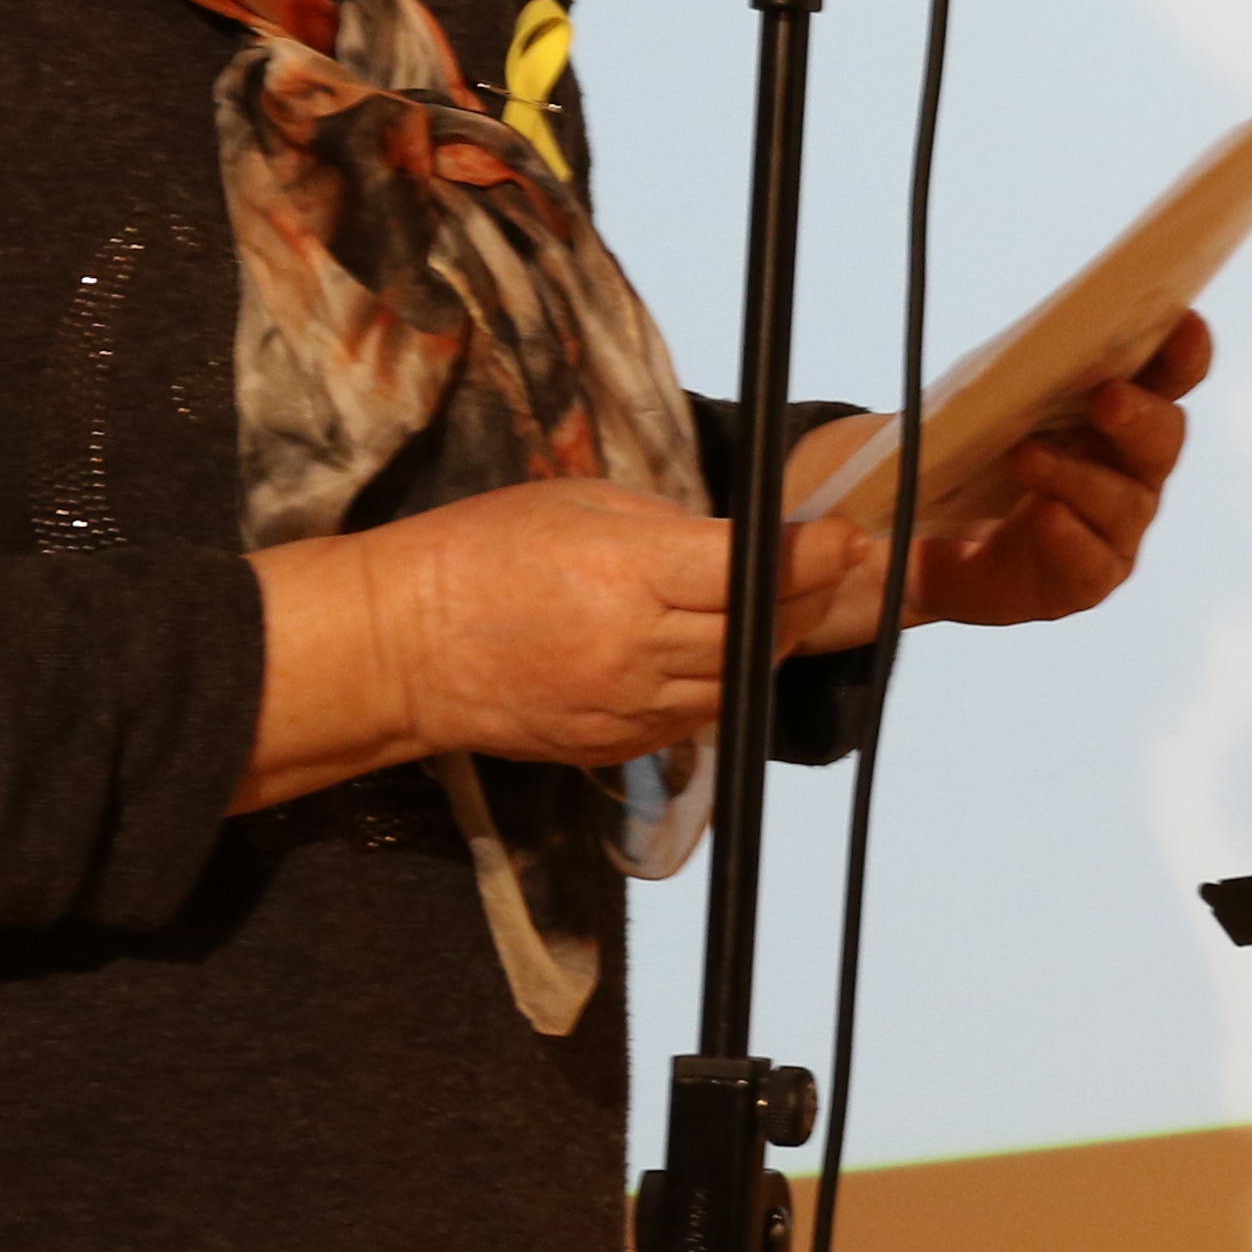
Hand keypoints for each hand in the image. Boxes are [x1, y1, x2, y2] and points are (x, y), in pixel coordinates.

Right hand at [240, 475, 879, 805]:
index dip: (811, 555)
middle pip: (757, 632)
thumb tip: (737, 542)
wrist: (404, 645)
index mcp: (631, 572)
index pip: (752, 569)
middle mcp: (638, 648)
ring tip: (784, 610)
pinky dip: (722, 689)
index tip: (847, 537)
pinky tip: (724, 656)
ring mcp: (625, 708)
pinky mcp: (611, 748)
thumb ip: (668, 527)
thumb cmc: (483, 551)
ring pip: (736, 685)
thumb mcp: (581, 503)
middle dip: (805, 598)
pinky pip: (694, 722)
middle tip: (829, 569)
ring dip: (769, 648)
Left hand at [795, 313, 1214, 632]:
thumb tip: (1029, 343)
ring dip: (1078, 476)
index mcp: (1122, 409)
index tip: (1185, 327)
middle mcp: (1134, 467)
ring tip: (1027, 458)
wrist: (932, 541)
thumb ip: (1016, 370)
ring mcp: (1118, 527)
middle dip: (1140, 415)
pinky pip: (1093, 561)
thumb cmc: (974, 455)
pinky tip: (1045, 515)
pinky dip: (1069, 536)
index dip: (1186, 353)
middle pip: (1165, 437)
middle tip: (1107, 398)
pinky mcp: (1090, 578)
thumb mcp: (985, 401)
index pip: (1171, 376)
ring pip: (1125, 501)